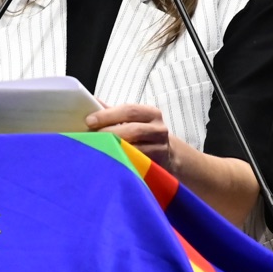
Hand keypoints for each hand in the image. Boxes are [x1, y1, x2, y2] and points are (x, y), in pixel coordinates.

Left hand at [84, 102, 263, 229]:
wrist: (184, 166)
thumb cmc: (152, 141)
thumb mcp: (138, 123)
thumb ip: (115, 114)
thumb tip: (90, 101)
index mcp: (151, 115)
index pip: (129, 110)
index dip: (108, 115)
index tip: (88, 121)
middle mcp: (159, 130)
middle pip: (132, 129)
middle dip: (108, 134)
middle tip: (89, 139)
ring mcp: (161, 151)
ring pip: (135, 149)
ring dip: (115, 151)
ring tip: (96, 152)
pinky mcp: (161, 169)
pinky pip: (140, 167)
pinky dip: (125, 166)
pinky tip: (110, 167)